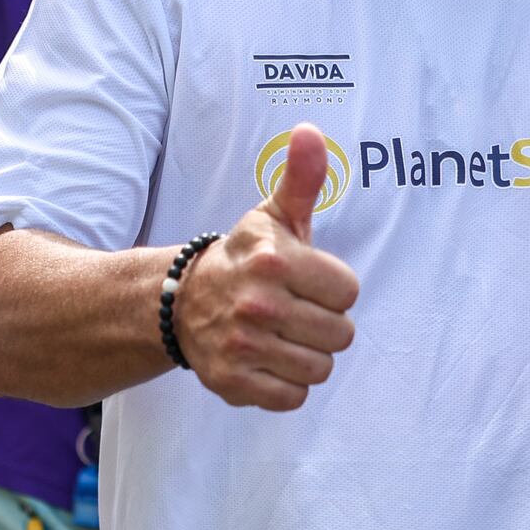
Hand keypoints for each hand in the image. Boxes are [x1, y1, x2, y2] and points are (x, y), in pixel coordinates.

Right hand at [173, 123, 359, 410]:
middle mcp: (258, 305)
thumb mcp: (274, 216)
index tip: (306, 282)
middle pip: (341, 334)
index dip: (332, 288)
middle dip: (324, 324)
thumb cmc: (245, 259)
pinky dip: (286, 385)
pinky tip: (269, 362)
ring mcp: (244, 348)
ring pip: (321, 369)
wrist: (180, 301)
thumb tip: (311, 131)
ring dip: (308, 356)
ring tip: (283, 336)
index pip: (348, 291)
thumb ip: (302, 178)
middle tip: (295, 312)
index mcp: (275, 262)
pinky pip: (293, 397)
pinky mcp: (233, 383)